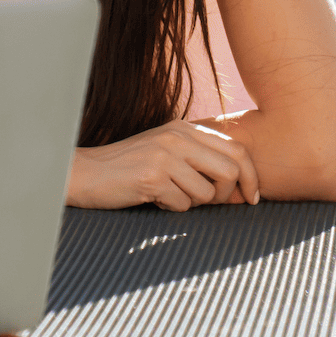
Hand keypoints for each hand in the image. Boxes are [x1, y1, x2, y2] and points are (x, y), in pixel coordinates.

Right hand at [68, 120, 261, 210]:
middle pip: (231, 170)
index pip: (237, 150)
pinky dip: (171, 207)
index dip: (251, 177)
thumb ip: (202, 159)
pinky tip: (151, 197)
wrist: (84, 173)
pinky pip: (182, 204)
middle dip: (227, 195)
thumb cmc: (129, 168)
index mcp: (183, 128)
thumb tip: (244, 188)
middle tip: (212, 204)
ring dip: (192, 202)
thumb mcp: (167, 152)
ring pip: (208, 193)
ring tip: (168, 195)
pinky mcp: (151, 177)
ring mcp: (163, 156)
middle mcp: (175, 137)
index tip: (251, 198)